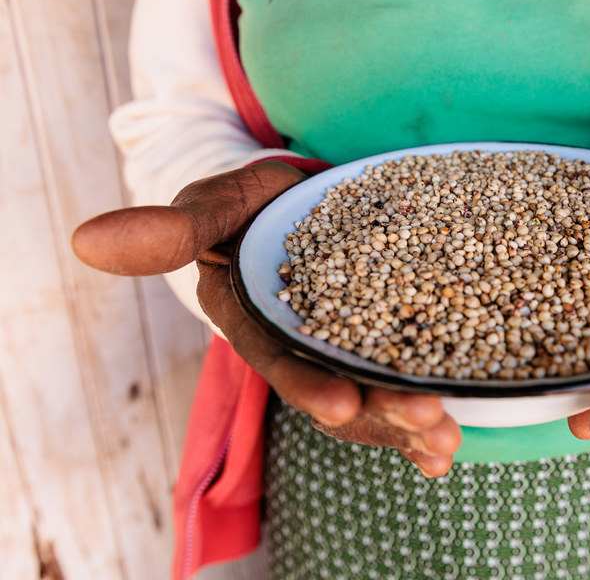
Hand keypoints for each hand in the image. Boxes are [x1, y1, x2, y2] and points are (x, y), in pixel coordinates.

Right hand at [72, 161, 460, 475]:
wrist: (296, 196)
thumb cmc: (247, 202)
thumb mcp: (211, 207)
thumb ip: (169, 230)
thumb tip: (86, 241)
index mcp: (256, 324)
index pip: (278, 360)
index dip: (307, 384)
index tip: (342, 404)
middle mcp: (300, 346)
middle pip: (338, 389)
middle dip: (380, 413)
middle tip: (428, 422)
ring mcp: (344, 346)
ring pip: (374, 396)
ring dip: (410, 424)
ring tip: (447, 441)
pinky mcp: (383, 335)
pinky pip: (402, 381)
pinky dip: (421, 418)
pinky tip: (448, 446)